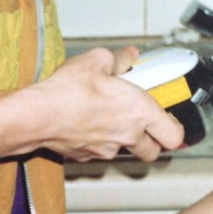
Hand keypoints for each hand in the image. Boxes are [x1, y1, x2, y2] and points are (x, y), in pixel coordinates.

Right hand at [29, 46, 184, 162]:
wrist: (37, 116)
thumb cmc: (68, 91)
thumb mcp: (97, 60)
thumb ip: (120, 59)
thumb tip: (129, 56)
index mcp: (140, 111)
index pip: (174, 135)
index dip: (175, 129)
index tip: (170, 119)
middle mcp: (129, 135)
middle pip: (154, 151)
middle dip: (153, 140)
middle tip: (145, 124)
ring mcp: (108, 150)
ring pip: (126, 151)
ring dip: (124, 140)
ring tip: (110, 118)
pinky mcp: (88, 157)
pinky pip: (101, 152)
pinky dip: (100, 141)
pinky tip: (88, 124)